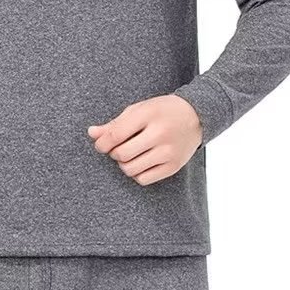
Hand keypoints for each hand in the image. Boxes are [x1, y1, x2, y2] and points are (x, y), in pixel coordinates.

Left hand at [88, 94, 202, 185]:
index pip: (115, 135)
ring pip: (130, 169)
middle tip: (118, 148)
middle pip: (121, 154)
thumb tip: (92, 133)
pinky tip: (141, 162)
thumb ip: (114, 124)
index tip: (101, 144)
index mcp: (148, 115)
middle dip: (113, 153)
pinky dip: (137, 173)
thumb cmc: (161, 111)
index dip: (102, 143)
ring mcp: (168, 152)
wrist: (197, 116)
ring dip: (124, 164)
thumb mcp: (138, 110)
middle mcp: (159, 134)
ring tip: (130, 155)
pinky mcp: (173, 166)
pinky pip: (144, 179)